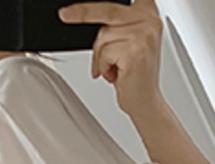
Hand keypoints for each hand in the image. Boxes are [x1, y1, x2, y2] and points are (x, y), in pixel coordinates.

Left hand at [59, 0, 164, 117]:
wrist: (145, 102)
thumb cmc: (135, 74)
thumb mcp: (129, 39)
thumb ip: (118, 20)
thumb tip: (87, 9)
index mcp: (149, 12)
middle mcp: (150, 21)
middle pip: (108, 9)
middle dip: (83, 12)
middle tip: (64, 15)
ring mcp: (144, 35)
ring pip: (104, 34)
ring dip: (101, 55)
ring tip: (113, 68)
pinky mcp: (134, 51)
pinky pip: (105, 52)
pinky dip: (104, 66)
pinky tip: (116, 75)